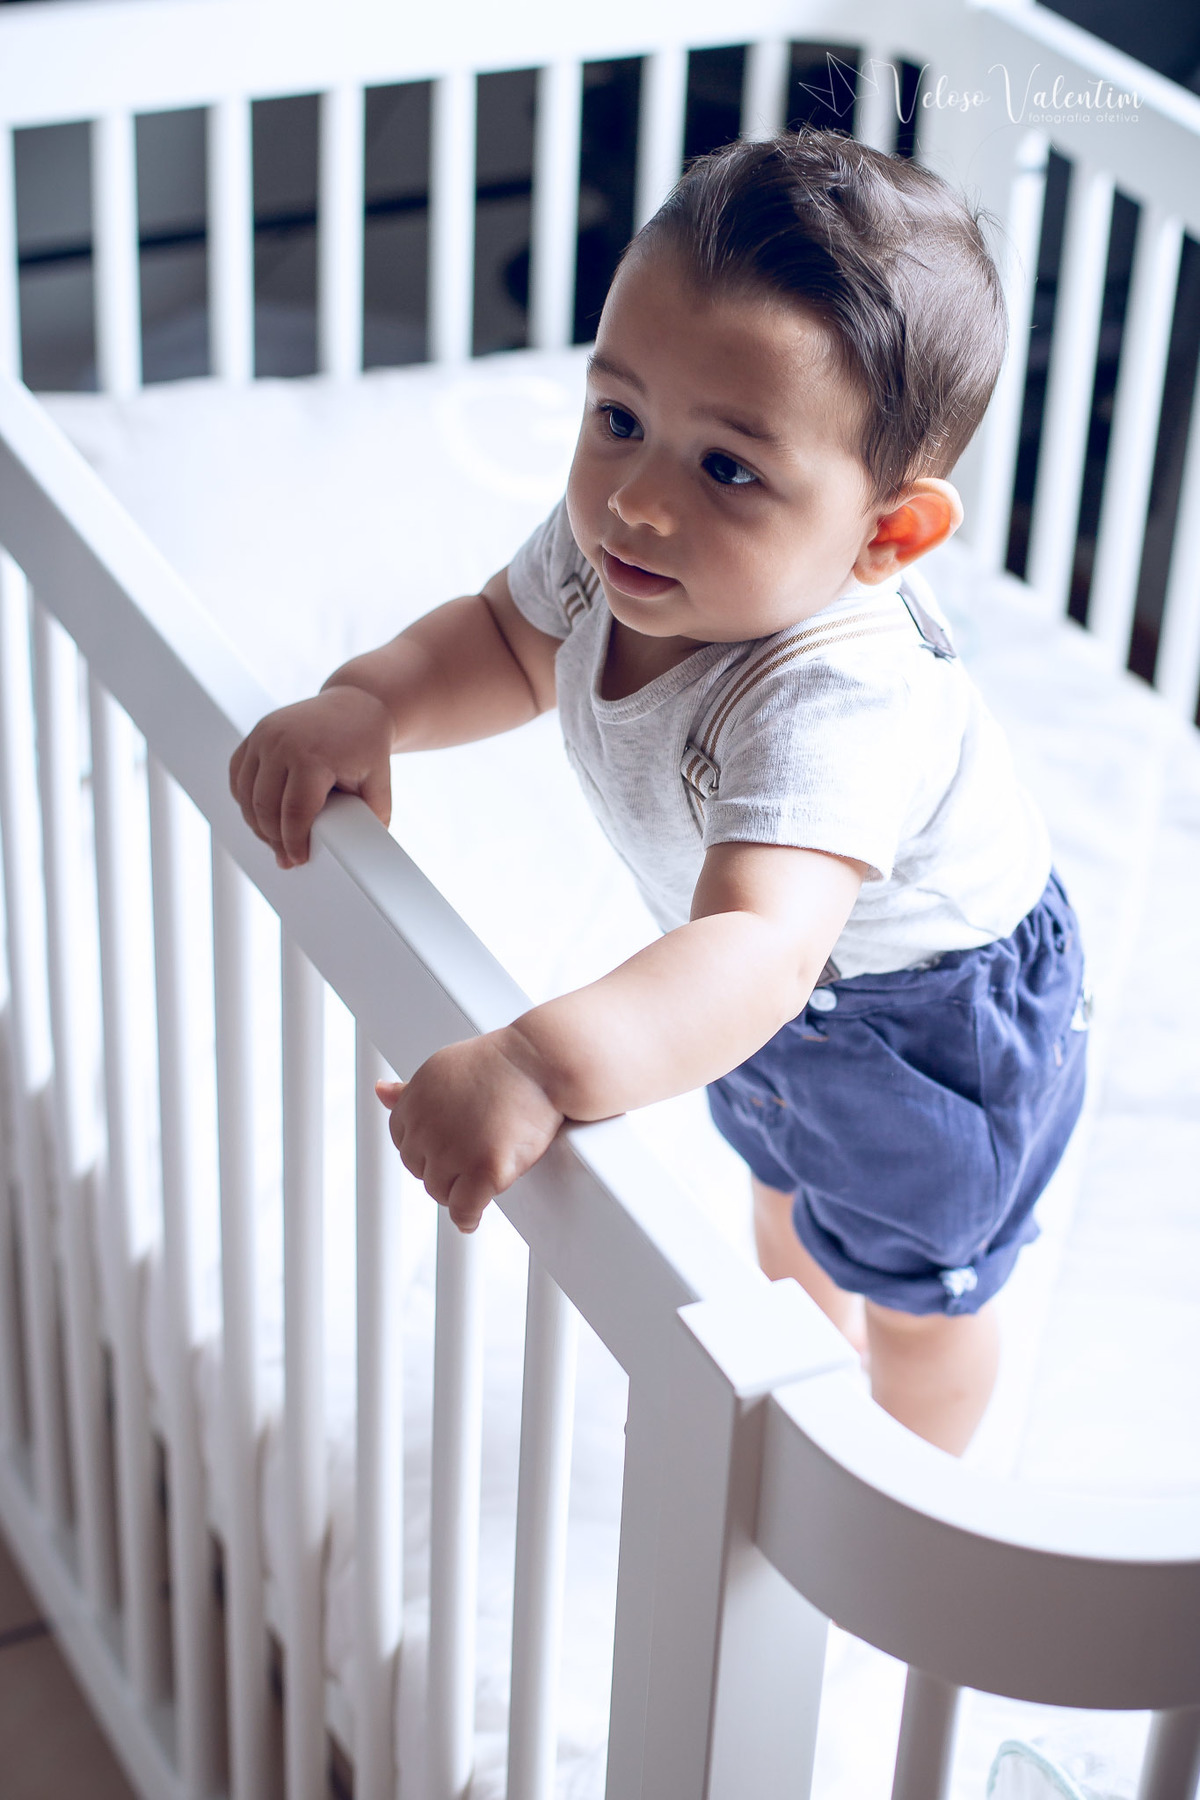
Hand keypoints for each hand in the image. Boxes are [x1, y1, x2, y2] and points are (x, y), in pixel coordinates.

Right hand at [229, 684, 393, 867]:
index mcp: (312, 756)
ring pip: (245, 796)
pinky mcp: (254, 736)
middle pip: (264, 808)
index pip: (294, 813)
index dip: (294, 843)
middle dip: (274, 839)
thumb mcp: (378, 779)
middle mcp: (280, 744)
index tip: (297, 860)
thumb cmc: (367, 742)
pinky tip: (260, 816)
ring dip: (257, 824)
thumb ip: (373, 815)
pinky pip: (238, 777)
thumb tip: (364, 851)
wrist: (355, 702)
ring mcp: (263, 737)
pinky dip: (245, 801)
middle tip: (287, 857)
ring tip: (275, 840)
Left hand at [376, 1033, 563, 1232]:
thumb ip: (412, 1091)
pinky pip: (463, 1210)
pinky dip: (466, 1218)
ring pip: (440, 1192)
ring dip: (458, 1193)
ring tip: (481, 1181)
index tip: (452, 1149)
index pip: (405, 1143)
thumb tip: (380, 1092)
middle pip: (420, 1170)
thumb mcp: (445, 1069)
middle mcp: (427, 1127)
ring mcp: (455, 1150)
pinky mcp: (484, 1169)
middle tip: (473, 1162)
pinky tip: (472, 1220)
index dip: (429, 1150)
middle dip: (443, 1170)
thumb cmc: (501, 1064)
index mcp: (414, 1101)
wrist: (542, 1061)